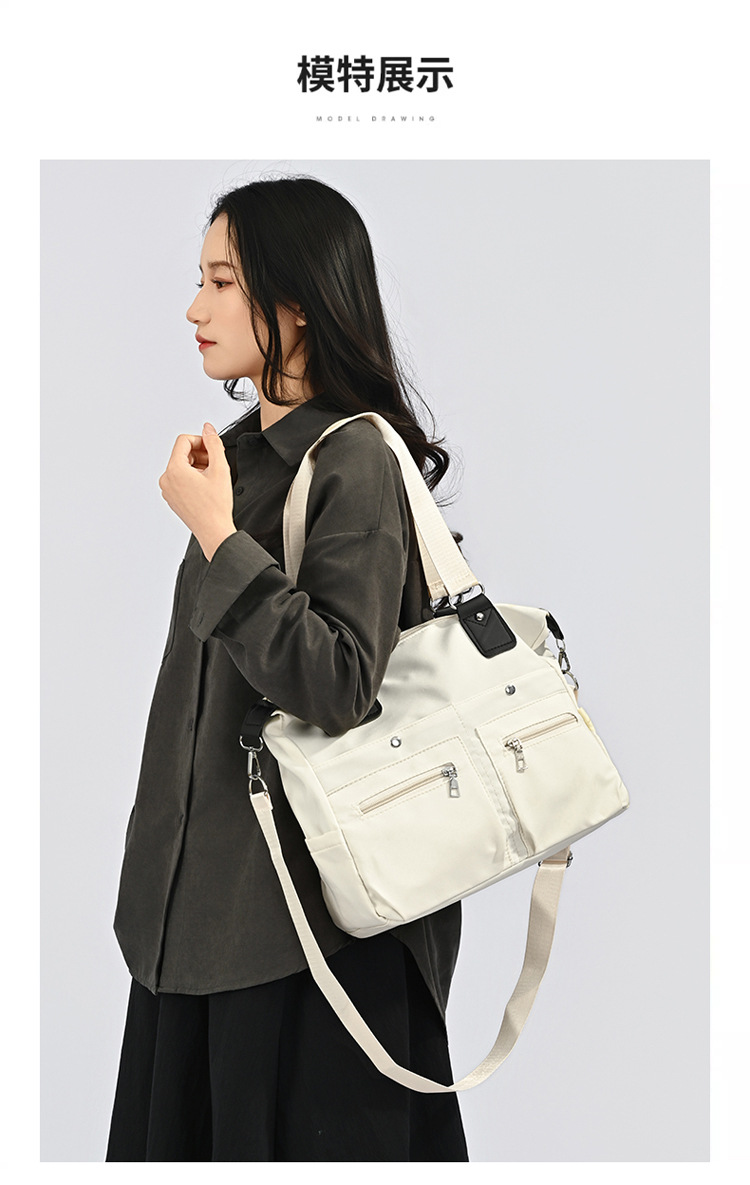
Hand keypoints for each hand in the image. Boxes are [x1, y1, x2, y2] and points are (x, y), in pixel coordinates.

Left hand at [158, 422, 236, 560]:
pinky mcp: (171, 498)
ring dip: (197, 466)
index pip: (183, 441)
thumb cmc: (216, 506)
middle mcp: (166, 479)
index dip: (200, 440)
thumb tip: (208, 428)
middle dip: (200, 454)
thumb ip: (213, 443)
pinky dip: (192, 477)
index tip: (212, 448)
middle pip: (181, 454)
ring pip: (181, 466)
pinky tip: (206, 486)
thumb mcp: (220, 468)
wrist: (213, 531)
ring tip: (212, 476)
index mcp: (174, 470)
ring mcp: (167, 490)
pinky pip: (179, 479)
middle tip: (216, 463)